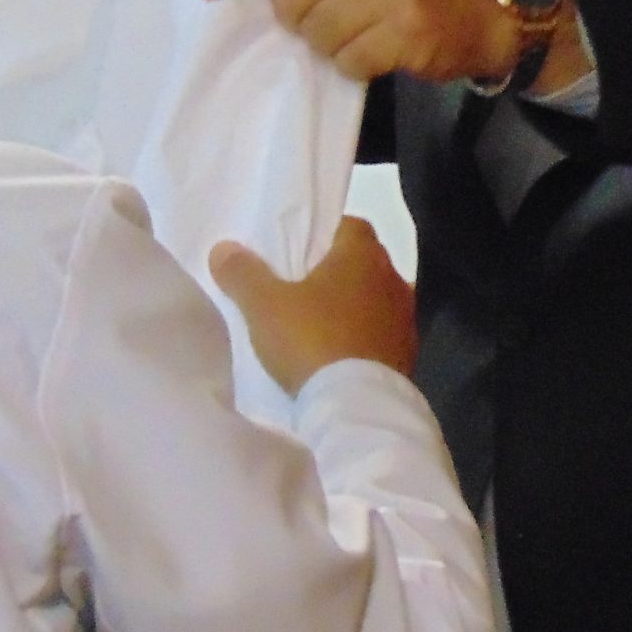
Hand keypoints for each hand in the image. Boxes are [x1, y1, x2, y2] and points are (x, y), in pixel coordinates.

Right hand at [209, 218, 417, 394]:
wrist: (356, 405)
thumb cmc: (311, 339)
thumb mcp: (263, 306)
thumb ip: (243, 273)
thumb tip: (224, 248)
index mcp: (363, 254)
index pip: (349, 225)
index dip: (323, 234)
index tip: (298, 251)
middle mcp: (393, 278)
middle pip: (363, 262)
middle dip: (336, 271)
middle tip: (302, 287)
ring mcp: (405, 317)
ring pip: (375, 298)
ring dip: (353, 306)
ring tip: (319, 323)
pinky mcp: (408, 352)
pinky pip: (383, 333)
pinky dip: (364, 336)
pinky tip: (340, 353)